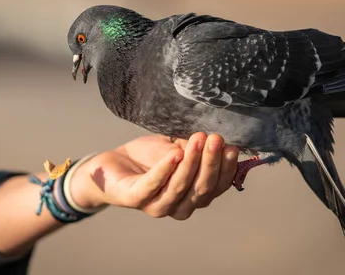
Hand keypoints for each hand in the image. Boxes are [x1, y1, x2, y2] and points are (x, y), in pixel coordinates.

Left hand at [68, 132, 238, 219]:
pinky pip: (153, 185)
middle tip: (216, 139)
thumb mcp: (178, 149)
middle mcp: (179, 206)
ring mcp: (158, 206)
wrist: (112, 164)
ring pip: (181, 186)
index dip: (227, 168)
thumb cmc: (147, 158)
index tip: (232, 147)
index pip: (217, 186)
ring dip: (192, 162)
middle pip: (202, 187)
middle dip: (211, 162)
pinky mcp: (136, 198)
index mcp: (194, 197)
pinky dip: (165, 168)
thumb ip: (197, 150)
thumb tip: (222, 141)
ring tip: (198, 139)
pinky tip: (174, 153)